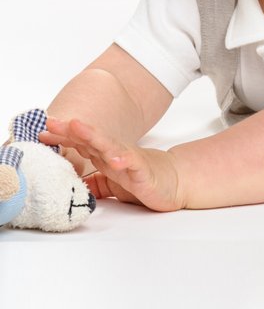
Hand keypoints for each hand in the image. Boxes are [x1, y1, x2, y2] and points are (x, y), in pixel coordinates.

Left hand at [40, 118, 183, 211]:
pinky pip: (133, 163)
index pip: (82, 143)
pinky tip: (115, 159)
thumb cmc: (144, 180)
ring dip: (92, 135)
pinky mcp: (142, 170)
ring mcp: (129, 160)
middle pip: (90, 139)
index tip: (42, 132)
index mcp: (106, 157)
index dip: (63, 137)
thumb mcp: (113, 184)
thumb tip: (75, 186)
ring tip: (76, 127)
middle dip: (70, 130)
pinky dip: (124, 159)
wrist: (175, 181)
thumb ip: (94, 183)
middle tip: (50, 122)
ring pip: (108, 145)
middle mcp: (115, 154)